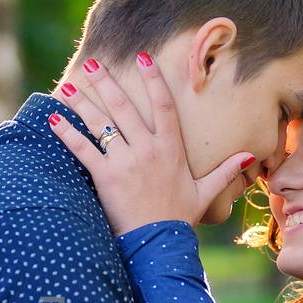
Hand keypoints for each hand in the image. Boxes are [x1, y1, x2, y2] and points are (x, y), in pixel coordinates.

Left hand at [47, 55, 256, 233]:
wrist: (159, 244)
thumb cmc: (179, 218)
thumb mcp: (204, 193)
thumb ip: (224, 171)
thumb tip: (249, 157)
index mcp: (171, 149)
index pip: (163, 105)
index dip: (153, 80)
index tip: (143, 58)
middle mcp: (149, 150)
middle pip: (125, 107)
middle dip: (106, 82)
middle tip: (91, 62)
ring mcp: (126, 162)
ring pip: (101, 124)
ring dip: (82, 102)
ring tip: (67, 84)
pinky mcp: (106, 177)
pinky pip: (83, 150)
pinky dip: (67, 133)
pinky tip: (54, 118)